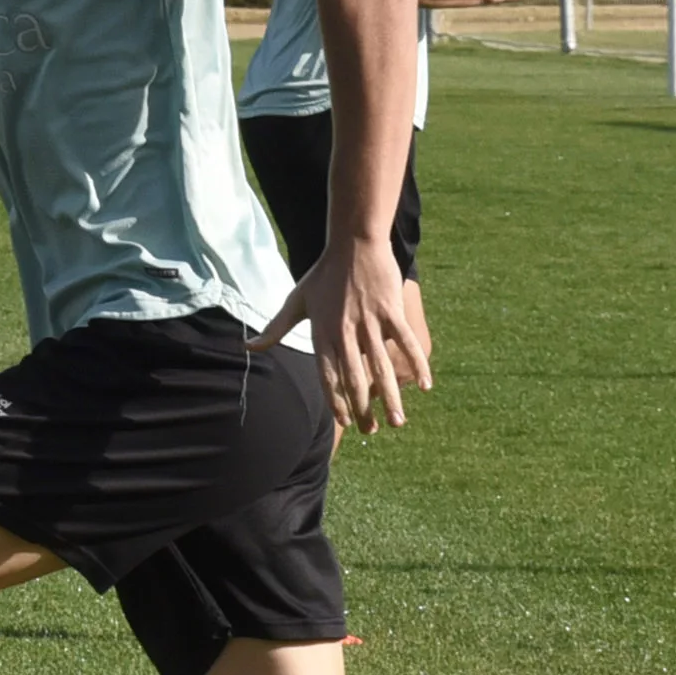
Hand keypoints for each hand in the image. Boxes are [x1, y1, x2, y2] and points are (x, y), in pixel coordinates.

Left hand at [254, 240, 433, 433]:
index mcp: (323, 333)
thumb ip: (275, 329)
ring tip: (398, 422)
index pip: (328, 376)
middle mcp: (345, 331)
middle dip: (364, 409)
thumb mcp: (296, 300)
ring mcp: (369, 321)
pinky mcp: (390, 310)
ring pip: (381, 366)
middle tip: (372, 432)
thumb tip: (248, 346)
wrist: (352, 243)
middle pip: (355, 378)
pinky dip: (419, 365)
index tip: (344, 422)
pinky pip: (405, 342)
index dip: (336, 401)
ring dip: (392, 397)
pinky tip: (427, 386)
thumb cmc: (323, 273)